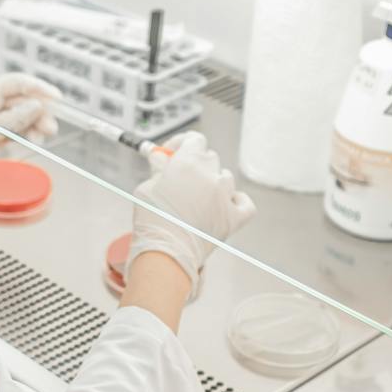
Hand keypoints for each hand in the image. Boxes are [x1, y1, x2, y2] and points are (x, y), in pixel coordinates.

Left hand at [0, 73, 61, 192]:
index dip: (38, 88)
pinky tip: (33, 138)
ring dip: (33, 125)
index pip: (17, 83)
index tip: (56, 97)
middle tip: (50, 125)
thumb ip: (17, 117)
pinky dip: (25, 134)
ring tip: (43, 135)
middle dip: (38, 113)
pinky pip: (14, 131)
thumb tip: (36, 107)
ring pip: (20, 118)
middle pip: (21, 102)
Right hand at [123, 132, 256, 296]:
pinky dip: (237, 201)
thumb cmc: (152, 221)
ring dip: (214, 183)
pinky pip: (245, 203)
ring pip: (225, 178)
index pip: (195, 139)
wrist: (166, 253)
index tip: (174, 153)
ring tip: (199, 198)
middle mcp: (210, 175)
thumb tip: (162, 159)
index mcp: (188, 162)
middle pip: (209, 157)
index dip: (183, 144)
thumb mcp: (146, 187)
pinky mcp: (234, 217)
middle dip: (196, 165)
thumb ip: (158, 169)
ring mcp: (225, 196)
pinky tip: (226, 203)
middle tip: (182, 178)